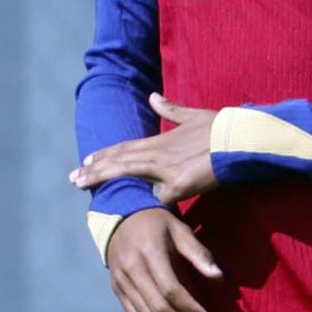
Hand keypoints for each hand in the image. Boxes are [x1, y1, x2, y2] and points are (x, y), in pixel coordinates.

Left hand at [70, 93, 219, 203]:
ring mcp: (167, 170)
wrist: (238, 137)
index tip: (86, 161)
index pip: (125, 148)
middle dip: (94, 170)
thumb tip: (152, 97)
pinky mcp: (180, 186)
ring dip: (104, 181)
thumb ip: (171, 109)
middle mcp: (158, 154)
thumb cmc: (220, 127)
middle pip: (119, 161)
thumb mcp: (193, 115)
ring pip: (128, 175)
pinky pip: (158, 200)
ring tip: (83, 187)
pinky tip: (130, 214)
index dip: (105, 155)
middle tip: (73, 178)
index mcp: (161, 140)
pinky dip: (146, 206)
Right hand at [106, 208, 221, 311]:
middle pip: (158, 308)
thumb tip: (219, 276)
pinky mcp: (117, 290)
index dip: (190, 309)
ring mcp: (122, 282)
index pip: (170, 290)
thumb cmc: (155, 222)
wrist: (119, 217)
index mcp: (150, 252)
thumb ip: (198, 253)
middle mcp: (132, 270)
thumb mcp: (179, 229)